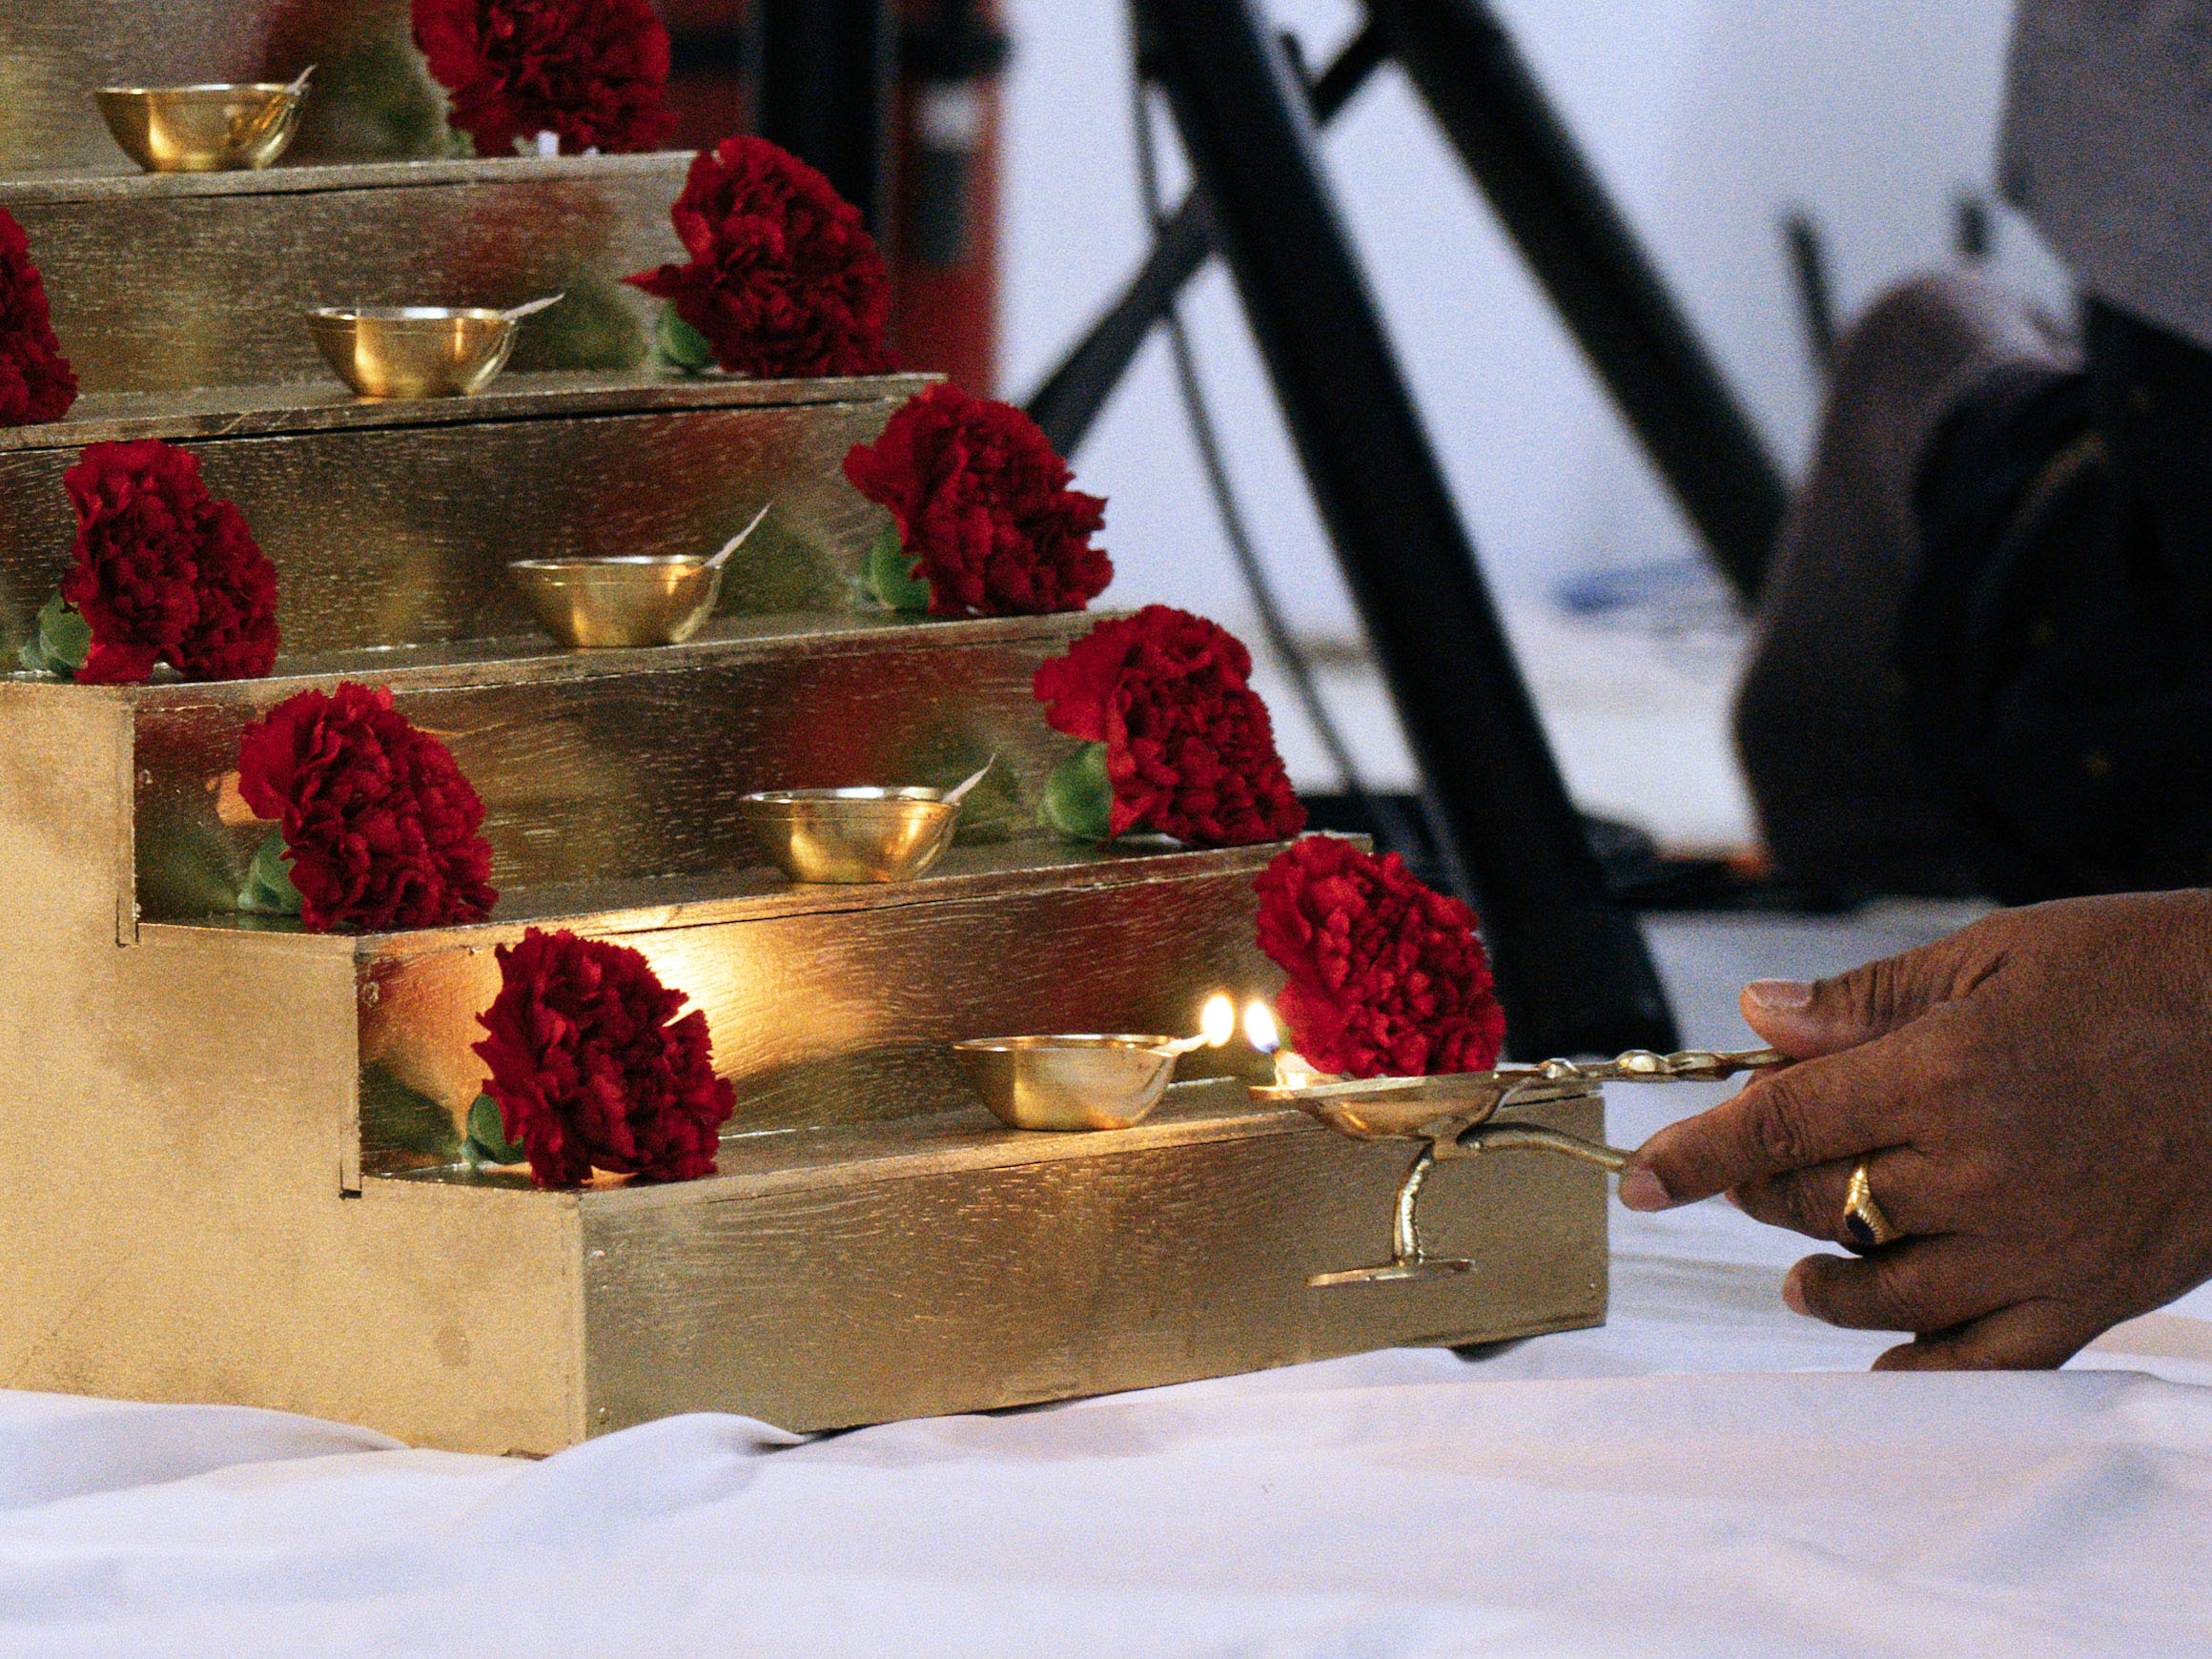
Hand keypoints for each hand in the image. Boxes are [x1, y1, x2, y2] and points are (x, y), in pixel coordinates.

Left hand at [1617, 892, 2211, 1367]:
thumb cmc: (2144, 974)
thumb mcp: (1995, 953)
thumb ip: (1866, 998)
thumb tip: (1756, 1017)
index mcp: (1940, 1074)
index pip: (1776, 1127)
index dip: (1693, 1156)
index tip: (1641, 1182)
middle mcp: (1975, 1172)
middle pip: (1817, 1204)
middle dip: (1762, 1190)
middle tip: (1756, 1170)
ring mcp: (2035, 1246)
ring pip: (1880, 1292)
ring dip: (1822, 1280)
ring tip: (1803, 1268)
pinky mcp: (2092, 1296)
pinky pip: (1985, 1365)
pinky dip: (1920, 1370)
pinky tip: (1882, 1355)